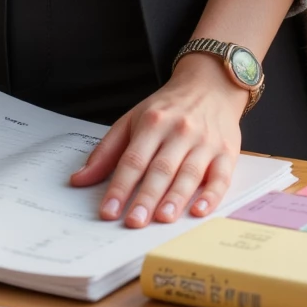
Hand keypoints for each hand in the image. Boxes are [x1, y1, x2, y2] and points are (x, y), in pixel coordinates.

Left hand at [69, 51, 245, 226]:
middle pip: (160, 168)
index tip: (108, 211)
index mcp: (152, 122)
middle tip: (133, 222)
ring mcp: (205, 141)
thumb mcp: (133, 119)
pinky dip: (211, 195)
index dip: (120, 186)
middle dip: (146, 197)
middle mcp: (179, 130)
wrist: (210, 84)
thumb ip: (107, 151)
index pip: (133, 159)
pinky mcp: (227, 152)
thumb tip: (79, 179)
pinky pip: (221, 177)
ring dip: (176, 198)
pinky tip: (200, 211)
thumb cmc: (168, 108)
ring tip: (162, 219)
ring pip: (189, 173)